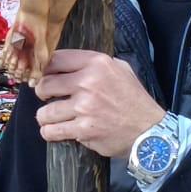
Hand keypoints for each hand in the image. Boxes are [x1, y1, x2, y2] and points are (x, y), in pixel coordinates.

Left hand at [35, 50, 163, 159]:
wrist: (148, 131)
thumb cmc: (134, 99)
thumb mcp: (120, 69)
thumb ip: (95, 63)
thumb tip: (68, 63)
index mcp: (97, 63)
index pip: (56, 59)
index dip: (44, 68)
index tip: (44, 75)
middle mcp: (88, 82)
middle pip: (45, 84)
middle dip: (41, 92)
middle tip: (47, 97)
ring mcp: (84, 108)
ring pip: (44, 111)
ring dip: (44, 116)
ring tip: (50, 117)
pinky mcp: (83, 130)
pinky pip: (52, 131)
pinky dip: (49, 132)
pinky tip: (53, 130)